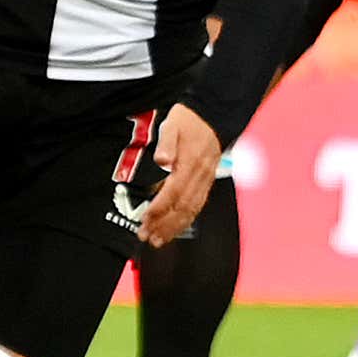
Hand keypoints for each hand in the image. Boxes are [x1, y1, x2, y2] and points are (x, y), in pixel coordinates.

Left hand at [136, 102, 221, 247]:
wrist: (212, 115)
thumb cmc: (189, 120)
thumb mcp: (173, 125)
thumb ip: (167, 143)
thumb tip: (161, 160)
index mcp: (190, 164)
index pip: (173, 192)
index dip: (159, 209)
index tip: (145, 220)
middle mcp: (200, 176)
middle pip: (182, 207)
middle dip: (164, 225)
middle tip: (147, 238)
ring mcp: (206, 180)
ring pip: (191, 210)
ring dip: (175, 228)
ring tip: (159, 240)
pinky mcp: (207, 181)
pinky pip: (198, 205)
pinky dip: (186, 220)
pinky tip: (176, 228)